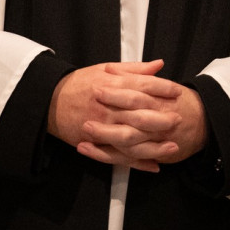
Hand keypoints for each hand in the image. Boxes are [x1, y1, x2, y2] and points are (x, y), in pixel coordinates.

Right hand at [49, 60, 207, 170]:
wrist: (51, 101)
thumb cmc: (80, 83)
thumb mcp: (106, 69)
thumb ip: (134, 69)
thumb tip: (158, 65)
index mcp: (112, 86)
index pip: (142, 86)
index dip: (162, 89)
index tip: (177, 92)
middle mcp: (108, 107)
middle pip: (139, 114)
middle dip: (161, 118)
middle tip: (178, 118)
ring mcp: (102, 127)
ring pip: (131, 139)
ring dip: (153, 145)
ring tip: (172, 146)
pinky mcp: (96, 144)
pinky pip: (118, 156)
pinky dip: (136, 162)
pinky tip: (153, 165)